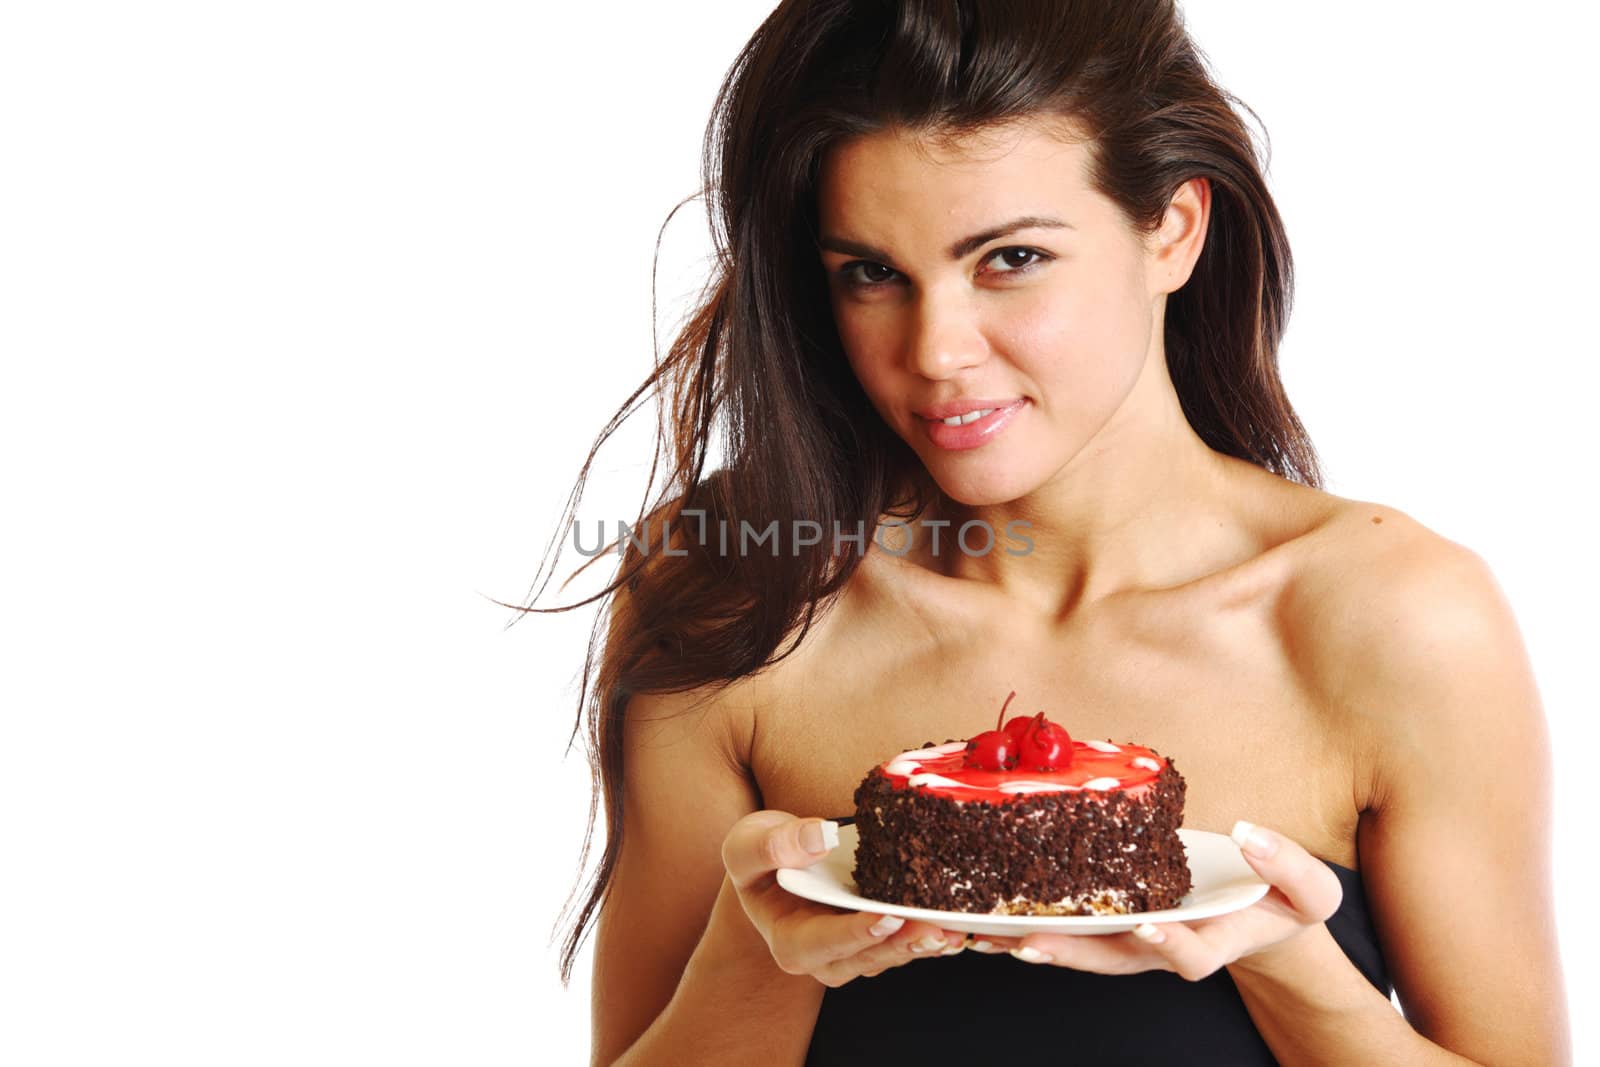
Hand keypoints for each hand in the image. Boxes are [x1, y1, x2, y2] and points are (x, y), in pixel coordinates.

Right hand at [721, 810, 969, 986]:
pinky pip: (905, 942)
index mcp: (789, 943)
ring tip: (953, 930)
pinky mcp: (876, 938)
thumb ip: (775, 844)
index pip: (824, 942)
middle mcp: (824, 958)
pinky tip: (958, 928)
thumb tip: (819, 837)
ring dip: (923, 944)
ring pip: (891, 954)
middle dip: (901, 944)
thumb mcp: (749, 843)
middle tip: (935, 930)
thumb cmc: (760, 853)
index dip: (856, 932)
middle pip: (866, 957)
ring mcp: (853, 952)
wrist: (777, 857)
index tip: (887, 917)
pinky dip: (931, 936)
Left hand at [976, 821, 1343, 978]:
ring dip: (1038, 942)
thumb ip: (1289, 865)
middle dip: (1071, 953)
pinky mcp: (1114, 922)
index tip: (1149, 925)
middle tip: (1027, 942)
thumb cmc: (1283, 899)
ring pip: (1083, 949)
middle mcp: (1166, 948)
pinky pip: (1071, 927)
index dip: (1171, 944)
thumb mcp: (1310, 888)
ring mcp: (1136, 940)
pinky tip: (989, 917)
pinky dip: (1032, 924)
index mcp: (1216, 943)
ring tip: (989, 934)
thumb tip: (1251, 835)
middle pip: (1116, 960)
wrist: (1261, 912)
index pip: (1192, 955)